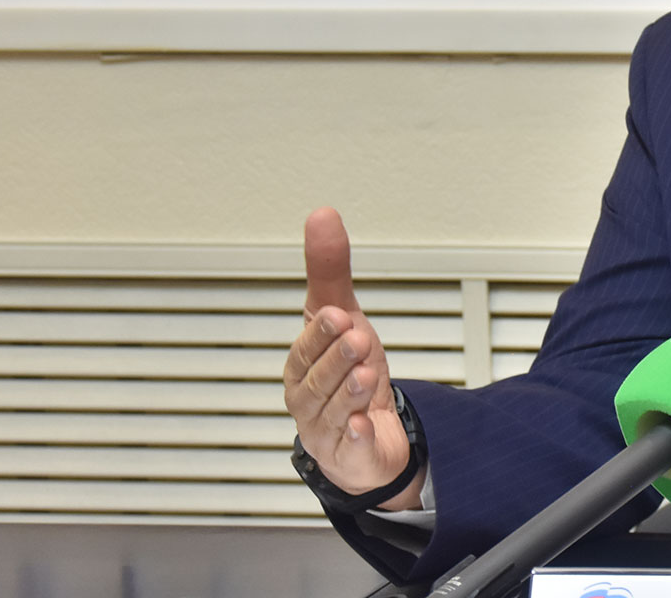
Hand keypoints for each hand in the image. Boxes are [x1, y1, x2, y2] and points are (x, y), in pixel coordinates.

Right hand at [283, 207, 422, 507]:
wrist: (369, 436)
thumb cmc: (348, 372)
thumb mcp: (344, 318)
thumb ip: (331, 271)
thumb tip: (322, 215)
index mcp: (301, 366)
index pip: (305, 348)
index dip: (320, 332)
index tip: (338, 314)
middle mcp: (307, 399)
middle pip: (317, 379)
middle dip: (336, 359)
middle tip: (358, 338)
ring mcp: (326, 431)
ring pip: (333, 410)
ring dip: (348, 391)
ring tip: (366, 374)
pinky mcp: (350, 456)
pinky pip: (351, 447)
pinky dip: (356, 436)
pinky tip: (363, 424)